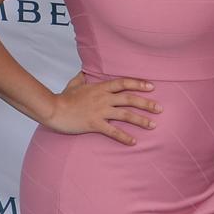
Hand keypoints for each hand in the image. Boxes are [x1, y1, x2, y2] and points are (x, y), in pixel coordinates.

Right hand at [43, 73, 159, 144]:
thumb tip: (83, 72)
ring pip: (125, 114)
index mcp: (100, 87)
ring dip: (141, 120)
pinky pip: (113, 131)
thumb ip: (81, 78)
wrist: (53, 109)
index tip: (152, 87)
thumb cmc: (63, 98)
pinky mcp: (94, 124)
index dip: (139, 83)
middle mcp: (103, 98)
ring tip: (153, 125)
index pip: (123, 83)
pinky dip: (124, 137)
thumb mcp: (73, 84)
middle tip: (160, 109)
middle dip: (147, 103)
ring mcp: (99, 111)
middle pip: (129, 98)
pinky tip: (134, 142)